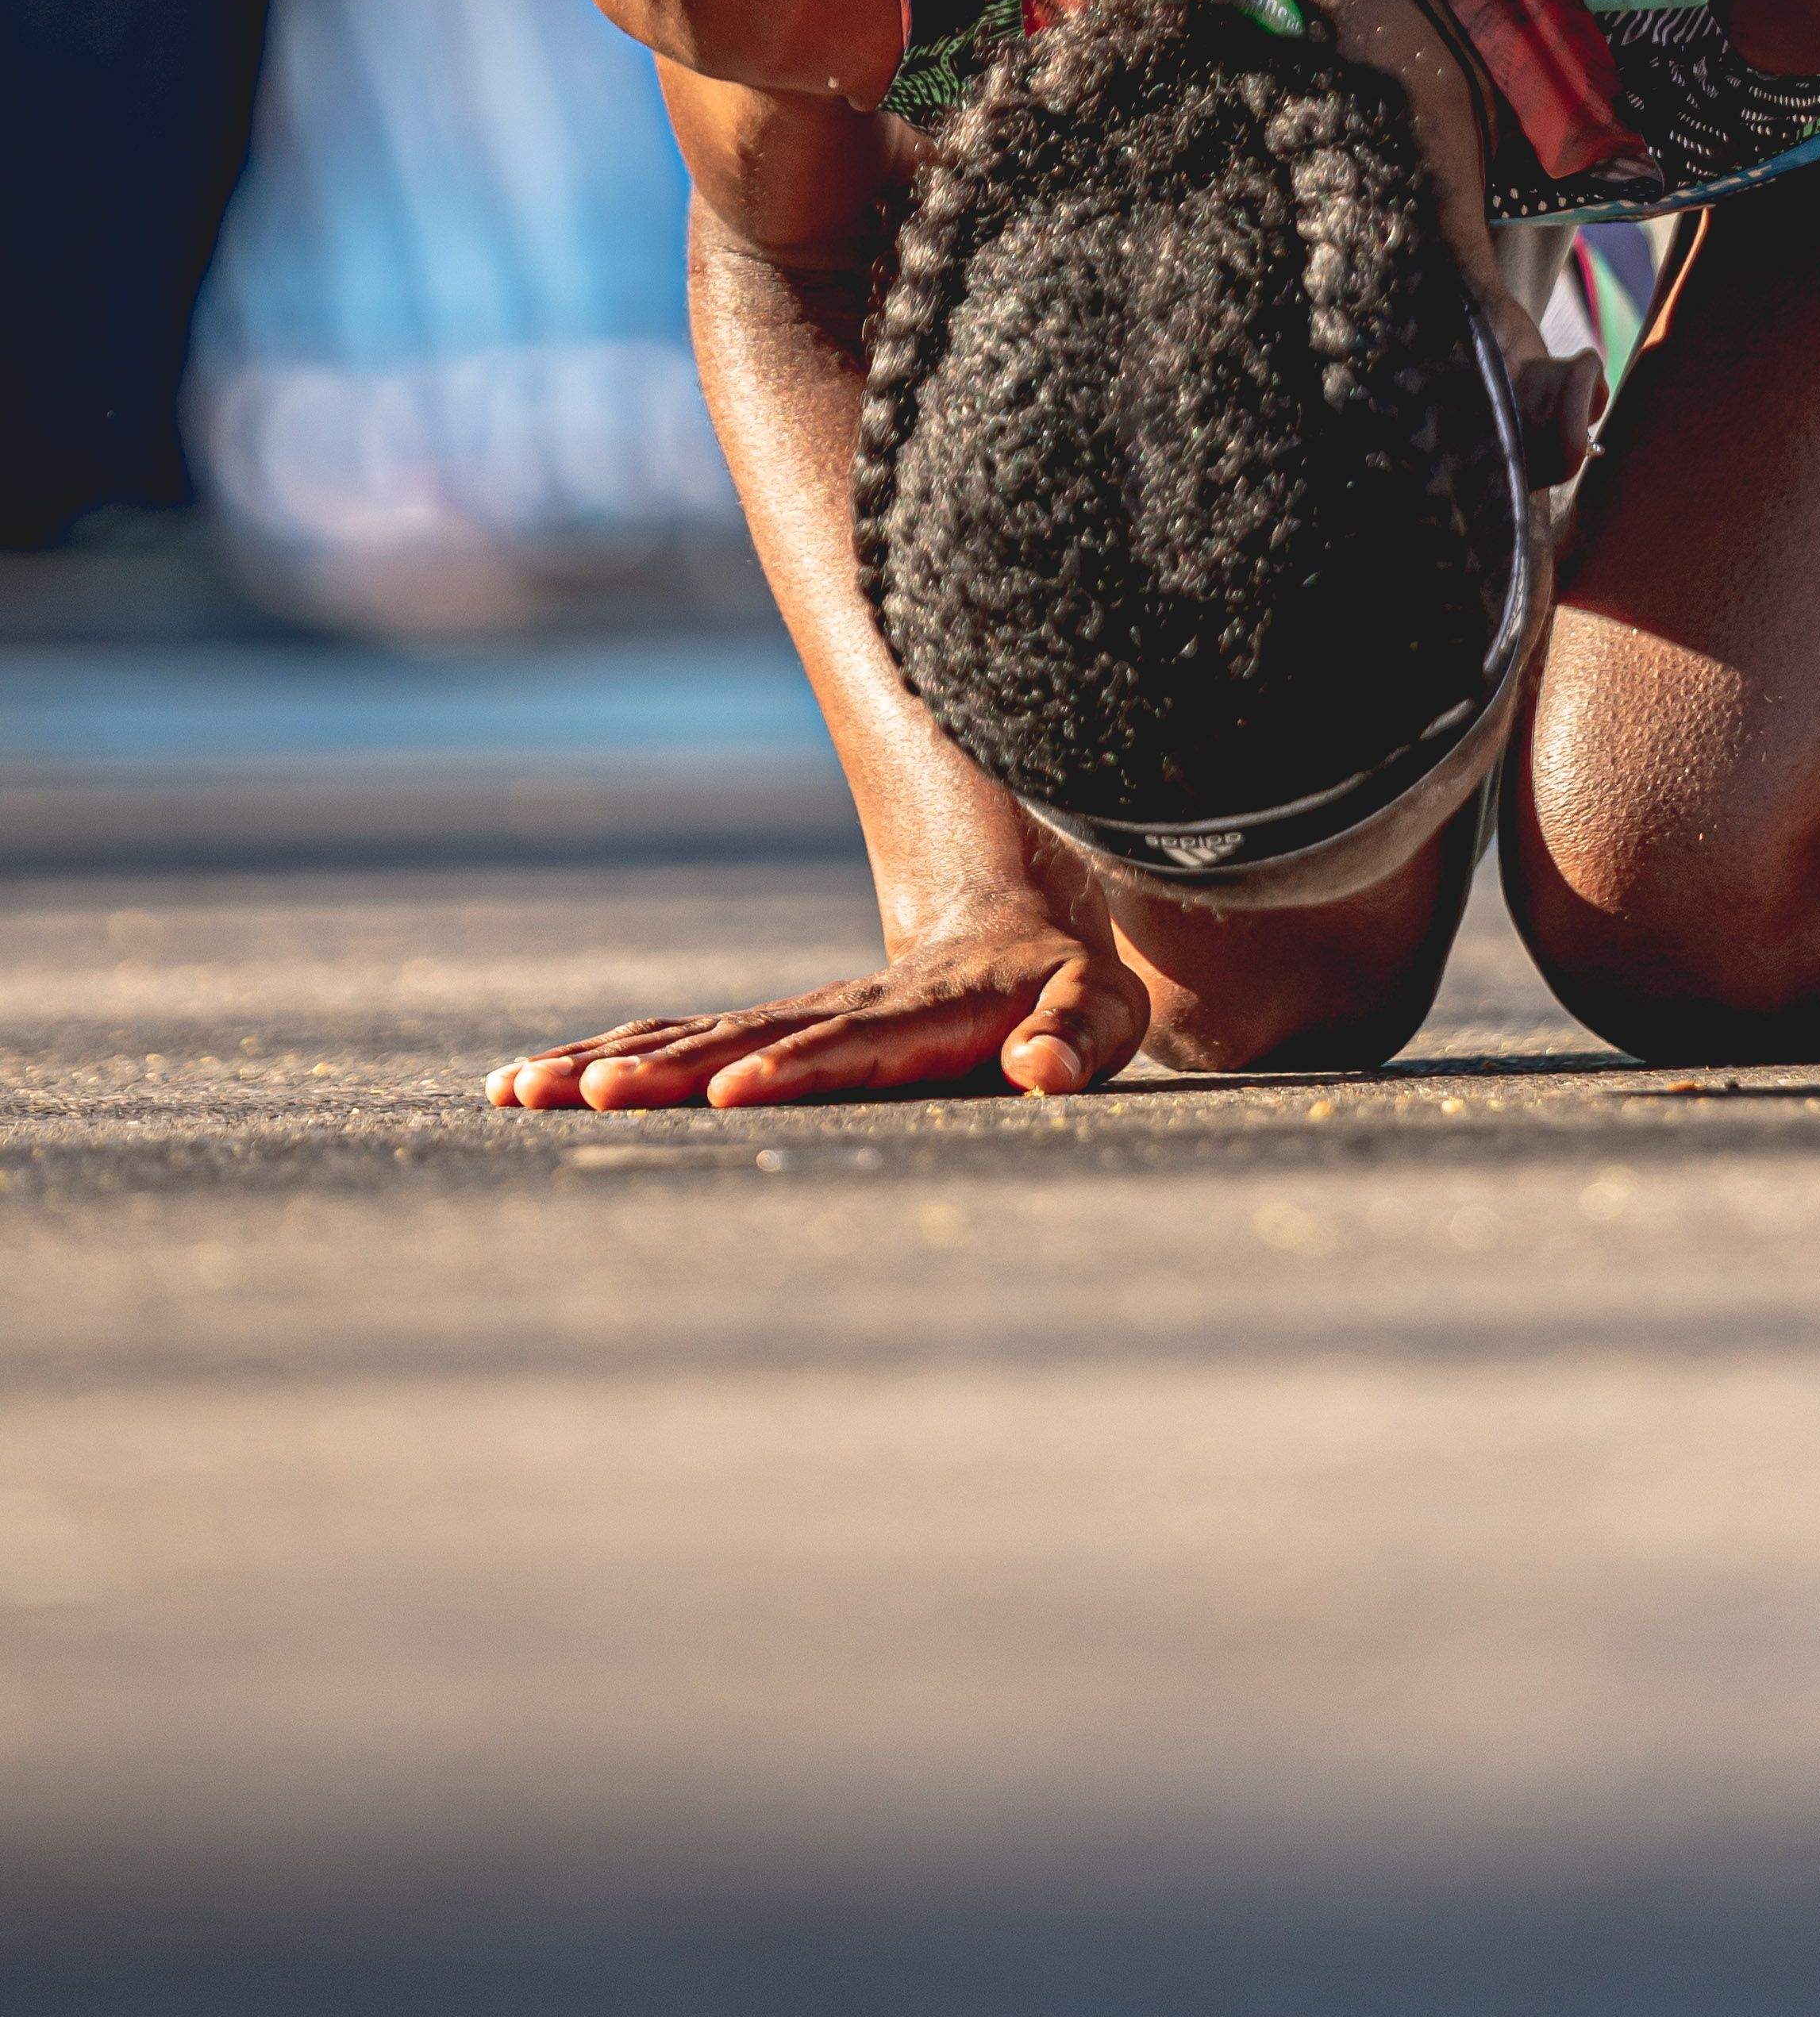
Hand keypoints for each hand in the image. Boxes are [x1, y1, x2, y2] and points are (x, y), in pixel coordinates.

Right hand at [484, 907, 1150, 1110]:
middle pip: (745, 1038)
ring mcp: (790, 1014)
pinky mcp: (755, 1028)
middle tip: (594, 1094)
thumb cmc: (1066, 989)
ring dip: (606, 1062)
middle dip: (669, 1070)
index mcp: (923, 1013)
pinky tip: (522, 1084)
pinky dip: (596, 1057)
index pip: (856, 1044)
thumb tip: (1043, 1071)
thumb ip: (1075, 1038)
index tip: (737, 1092)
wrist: (1015, 922)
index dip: (799, 1066)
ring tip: (522, 1091)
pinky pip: (671, 1037)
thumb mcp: (1099, 1010)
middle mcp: (840, 1008)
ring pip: (687, 1035)